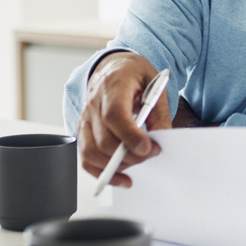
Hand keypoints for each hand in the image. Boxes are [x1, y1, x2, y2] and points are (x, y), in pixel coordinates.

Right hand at [77, 52, 169, 187]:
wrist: (114, 68)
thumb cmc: (134, 75)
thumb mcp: (154, 85)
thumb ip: (158, 112)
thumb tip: (162, 139)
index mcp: (113, 86)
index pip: (114, 115)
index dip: (130, 135)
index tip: (148, 148)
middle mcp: (93, 104)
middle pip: (104, 138)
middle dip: (129, 154)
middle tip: (152, 154)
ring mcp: (85, 118)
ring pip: (91, 151)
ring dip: (116, 166)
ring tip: (139, 165)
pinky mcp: (83, 131)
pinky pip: (85, 157)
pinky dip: (101, 172)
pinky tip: (120, 177)